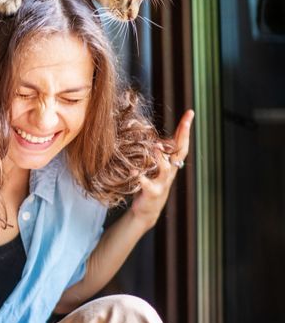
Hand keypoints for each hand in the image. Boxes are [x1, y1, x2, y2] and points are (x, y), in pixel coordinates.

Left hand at [131, 110, 193, 228]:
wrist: (147, 210)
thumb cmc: (150, 183)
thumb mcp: (156, 166)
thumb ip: (157, 151)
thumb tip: (153, 133)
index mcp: (172, 163)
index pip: (181, 143)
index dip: (186, 128)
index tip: (190, 112)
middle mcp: (170, 171)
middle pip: (179, 152)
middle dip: (182, 137)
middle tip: (185, 121)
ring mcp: (162, 182)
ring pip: (165, 167)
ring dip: (160, 157)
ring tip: (154, 146)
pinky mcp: (151, 192)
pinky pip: (145, 183)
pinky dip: (138, 177)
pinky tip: (131, 171)